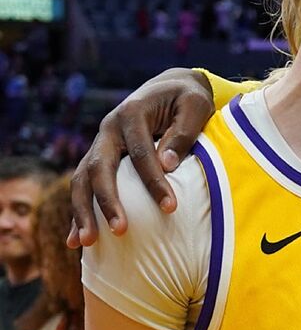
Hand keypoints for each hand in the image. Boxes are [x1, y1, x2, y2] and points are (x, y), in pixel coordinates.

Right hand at [68, 68, 214, 247]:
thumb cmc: (187, 98)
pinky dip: (78, 212)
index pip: (141, 152)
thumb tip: (168, 165)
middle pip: (99, 167)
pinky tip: (75, 240)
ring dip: (82, 212)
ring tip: (87, 242)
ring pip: (82, 179)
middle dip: (107, 201)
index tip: (170, 207)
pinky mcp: (98, 157)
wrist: (169, 87)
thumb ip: (183, 132)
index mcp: (132, 113)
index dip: (154, 181)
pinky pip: (83, 187)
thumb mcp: (195, 105)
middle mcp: (108, 129)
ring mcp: (99, 144)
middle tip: (120, 230)